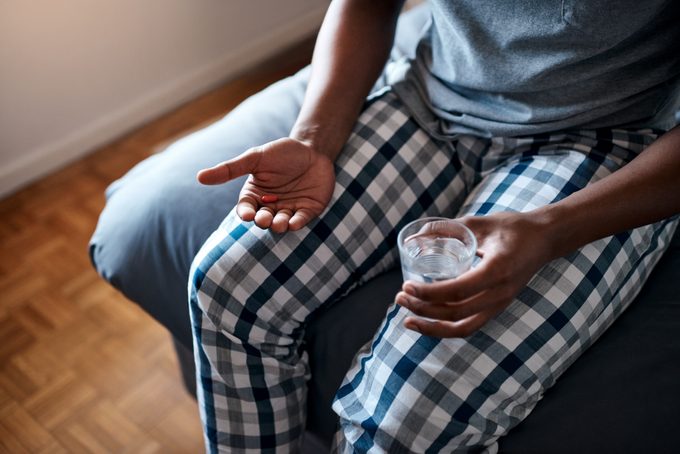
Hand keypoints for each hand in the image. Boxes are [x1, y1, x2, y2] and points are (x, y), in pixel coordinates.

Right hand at [197, 138, 334, 231]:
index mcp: (255, 195)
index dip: (246, 213)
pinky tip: (293, 223)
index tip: (248, 214)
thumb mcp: (255, 158)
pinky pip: (301, 220)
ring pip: (281, 223)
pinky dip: (297, 223)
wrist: (313, 149)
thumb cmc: (281, 153)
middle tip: (264, 219)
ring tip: (279, 223)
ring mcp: (290, 209)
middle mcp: (271, 205)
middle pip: (263, 219)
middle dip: (263, 221)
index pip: (246, 209)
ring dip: (279, 225)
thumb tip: (199, 177)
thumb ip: (230, 169)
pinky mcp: (308, 210)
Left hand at [395, 211, 554, 337]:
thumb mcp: (478, 223)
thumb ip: (447, 228)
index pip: (457, 291)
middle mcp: (500, 293)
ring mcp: (500, 304)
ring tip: (407, 317)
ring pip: (462, 327)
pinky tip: (427, 323)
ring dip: (432, 326)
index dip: (429, 293)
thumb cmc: (511, 228)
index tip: (407, 285)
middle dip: (423, 309)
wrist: (544, 239)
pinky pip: (469, 327)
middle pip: (455, 313)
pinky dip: (446, 329)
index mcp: (497, 270)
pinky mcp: (497, 308)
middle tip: (400, 296)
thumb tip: (414, 236)